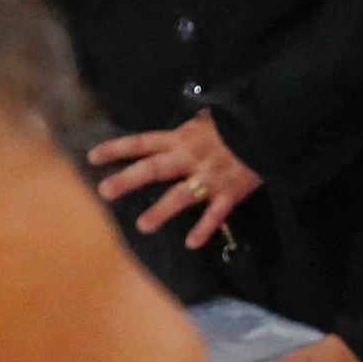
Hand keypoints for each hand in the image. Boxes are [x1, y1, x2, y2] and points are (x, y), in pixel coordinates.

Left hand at [91, 114, 259, 249]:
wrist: (269, 127)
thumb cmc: (237, 122)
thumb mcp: (208, 118)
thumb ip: (187, 128)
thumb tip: (172, 133)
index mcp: (181, 138)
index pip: (142, 142)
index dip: (117, 149)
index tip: (93, 157)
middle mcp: (190, 157)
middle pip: (153, 168)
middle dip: (128, 180)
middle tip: (105, 191)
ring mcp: (209, 176)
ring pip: (181, 195)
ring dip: (161, 211)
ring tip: (143, 225)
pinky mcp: (230, 192)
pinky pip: (215, 213)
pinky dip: (205, 229)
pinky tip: (191, 243)